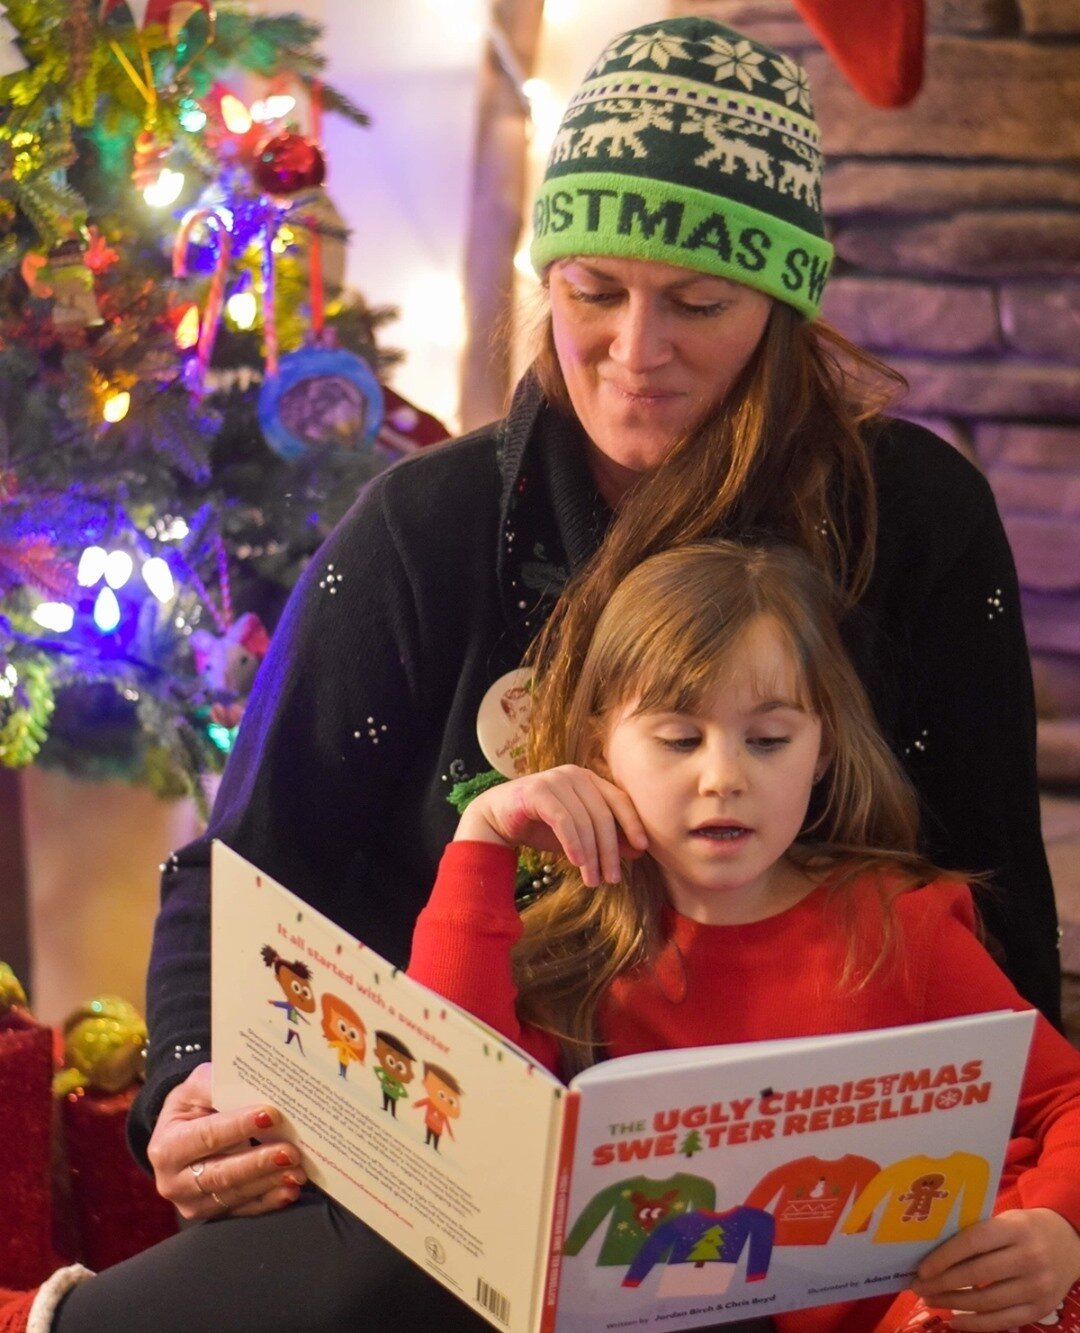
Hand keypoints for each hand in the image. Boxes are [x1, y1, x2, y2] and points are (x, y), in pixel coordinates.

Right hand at [146, 1062, 306, 1219]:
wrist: (183, 1135)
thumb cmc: (193, 1106)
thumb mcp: (195, 1087)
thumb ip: (215, 1084)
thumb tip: (249, 1084)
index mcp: (166, 1147)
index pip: (206, 1137)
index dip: (239, 1127)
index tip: (271, 1116)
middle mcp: (174, 1182)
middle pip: (221, 1174)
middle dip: (259, 1162)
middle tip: (291, 1152)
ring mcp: (193, 1203)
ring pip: (235, 1195)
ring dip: (269, 1182)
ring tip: (298, 1170)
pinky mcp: (214, 1214)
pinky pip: (244, 1211)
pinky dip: (269, 1201)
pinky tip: (289, 1190)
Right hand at [455, 764, 647, 886]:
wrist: (496, 818)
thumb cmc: (540, 826)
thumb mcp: (579, 835)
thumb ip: (605, 838)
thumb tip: (638, 850)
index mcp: (589, 779)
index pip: (619, 800)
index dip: (633, 824)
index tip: (642, 848)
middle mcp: (574, 774)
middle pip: (603, 815)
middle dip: (610, 850)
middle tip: (612, 878)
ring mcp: (555, 779)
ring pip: (584, 821)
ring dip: (591, 855)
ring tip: (593, 881)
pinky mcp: (538, 791)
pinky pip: (564, 821)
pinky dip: (573, 844)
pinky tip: (577, 864)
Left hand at [911, 1208, 1079, 1329]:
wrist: (1069, 1244)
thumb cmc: (1025, 1229)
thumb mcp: (1005, 1221)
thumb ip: (977, 1234)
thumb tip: (932, 1250)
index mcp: (1015, 1229)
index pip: (972, 1242)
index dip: (944, 1257)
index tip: (921, 1268)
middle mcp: (1028, 1258)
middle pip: (977, 1274)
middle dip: (942, 1283)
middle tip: (918, 1286)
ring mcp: (1037, 1287)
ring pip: (987, 1301)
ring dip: (953, 1303)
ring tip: (930, 1300)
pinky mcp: (1041, 1310)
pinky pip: (1002, 1321)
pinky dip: (975, 1324)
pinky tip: (954, 1320)